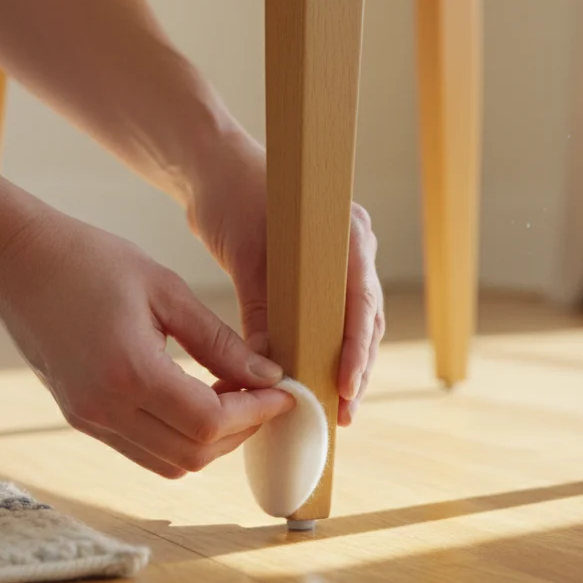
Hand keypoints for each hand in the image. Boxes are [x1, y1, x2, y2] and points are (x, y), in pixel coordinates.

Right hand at [0, 210, 294, 477]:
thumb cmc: (90, 262)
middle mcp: (105, 408)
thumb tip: (268, 376)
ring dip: (213, 441)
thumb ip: (219, 340)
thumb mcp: (166, 290)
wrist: (17, 265)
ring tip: (236, 398)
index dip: (256, 413)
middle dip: (241, 432)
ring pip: (171, 463)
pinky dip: (181, 438)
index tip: (283, 391)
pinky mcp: (82, 419)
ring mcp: (90, 420)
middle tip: (265, 395)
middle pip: (194, 453)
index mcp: (129, 372)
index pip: (209, 421)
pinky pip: (145, 451)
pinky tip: (199, 401)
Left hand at [188, 133, 384, 425]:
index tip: (345, 386)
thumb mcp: (245, 256)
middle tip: (343, 414)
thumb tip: (268, 367)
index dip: (356, 348)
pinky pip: (337, 318)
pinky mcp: (325, 274)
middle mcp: (356, 246)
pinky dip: (329, 350)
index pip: (361, 300)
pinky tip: (320, 385)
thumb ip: (261, 309)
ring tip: (337, 412)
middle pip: (366, 319)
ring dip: (348, 367)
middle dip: (357, 370)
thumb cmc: (231, 198)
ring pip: (357, 324)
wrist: (215, 168)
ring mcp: (345, 260)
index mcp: (347, 232)